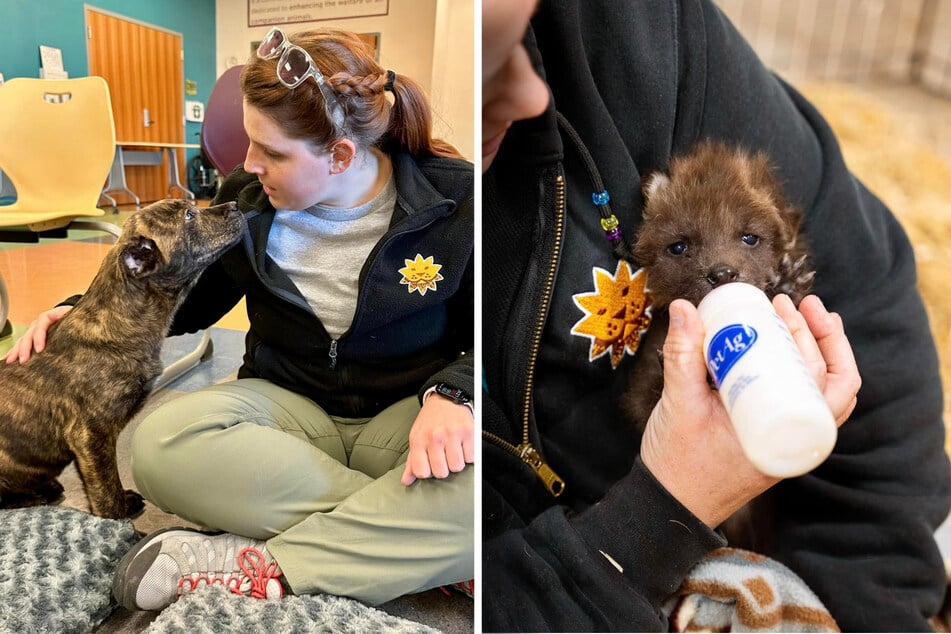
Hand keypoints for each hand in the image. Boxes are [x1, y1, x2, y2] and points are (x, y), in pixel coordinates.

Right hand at [4, 305, 71, 364]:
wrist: (71, 318)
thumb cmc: (73, 318)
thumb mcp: (72, 314)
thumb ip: (67, 316)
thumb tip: (62, 316)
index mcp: (48, 316)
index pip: (41, 325)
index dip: (39, 337)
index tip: (39, 349)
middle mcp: (38, 324)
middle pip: (29, 335)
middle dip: (25, 348)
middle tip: (24, 360)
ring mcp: (33, 331)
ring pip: (22, 340)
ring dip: (16, 351)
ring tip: (11, 361)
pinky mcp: (32, 338)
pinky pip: (21, 345)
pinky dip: (14, 352)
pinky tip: (9, 359)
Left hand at [401, 394, 474, 485]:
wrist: (445, 398)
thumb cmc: (430, 421)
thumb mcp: (416, 437)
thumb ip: (412, 461)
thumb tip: (407, 481)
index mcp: (419, 440)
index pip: (422, 472)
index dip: (428, 472)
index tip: (431, 465)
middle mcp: (435, 437)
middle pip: (441, 472)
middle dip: (444, 469)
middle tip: (445, 458)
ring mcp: (452, 434)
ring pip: (457, 467)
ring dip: (457, 463)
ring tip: (454, 452)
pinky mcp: (468, 431)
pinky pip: (471, 458)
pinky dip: (469, 456)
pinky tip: (463, 447)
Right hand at [639, 295, 859, 527]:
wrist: (669, 506)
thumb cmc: (678, 464)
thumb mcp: (680, 404)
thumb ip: (682, 355)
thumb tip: (685, 308)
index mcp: (786, 437)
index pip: (827, 383)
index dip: (819, 339)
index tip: (793, 308)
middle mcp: (795, 443)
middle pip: (827, 381)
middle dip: (813, 335)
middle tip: (788, 304)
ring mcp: (784, 444)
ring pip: (818, 395)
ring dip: (813, 355)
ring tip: (798, 319)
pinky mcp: (768, 441)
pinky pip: (797, 407)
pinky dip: (797, 377)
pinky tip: (781, 354)